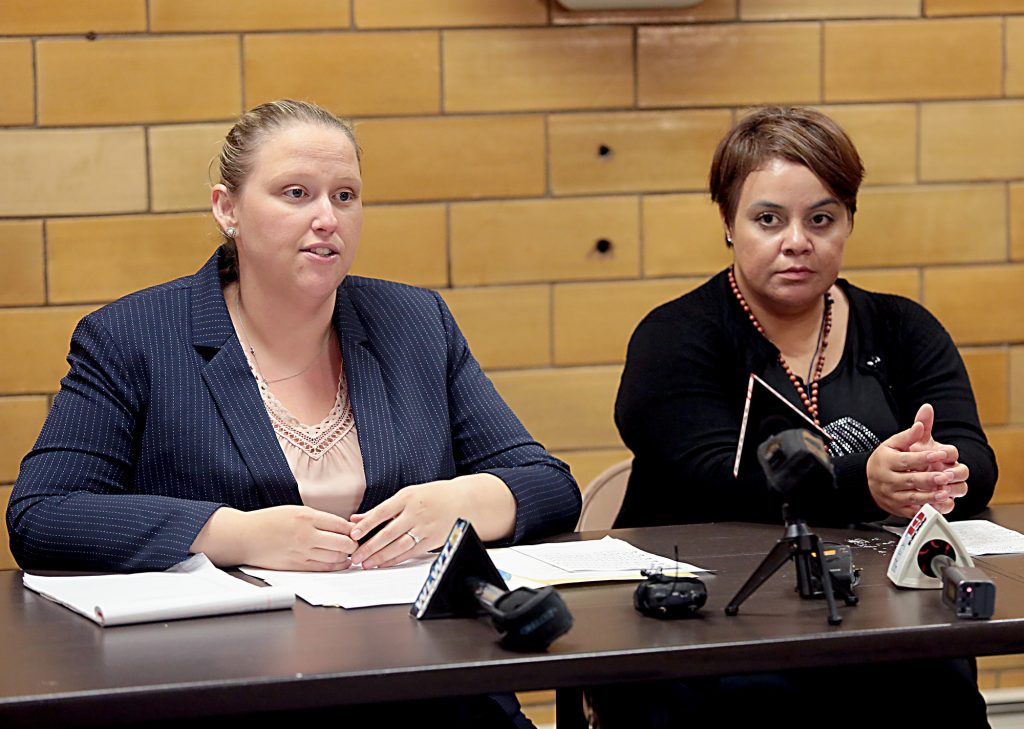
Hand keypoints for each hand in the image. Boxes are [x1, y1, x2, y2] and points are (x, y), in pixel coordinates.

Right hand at [191, 505, 357, 570]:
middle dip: (354, 544)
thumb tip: (342, 527)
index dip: (353, 529)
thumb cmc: (269, 521)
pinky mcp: (297, 566)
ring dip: (347, 556)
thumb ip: (318, 518)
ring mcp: (302, 552)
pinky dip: (336, 566)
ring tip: (350, 553)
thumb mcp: (295, 511)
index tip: (357, 531)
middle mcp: (306, 535)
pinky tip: (341, 563)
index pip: (341, 525)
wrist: (245, 537)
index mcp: (306, 517)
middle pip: (343, 543)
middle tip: (357, 543)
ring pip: (336, 558)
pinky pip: (323, 568)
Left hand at [349, 474, 515, 568]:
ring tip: (366, 563)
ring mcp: (425, 527)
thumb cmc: (433, 496)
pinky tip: (384, 563)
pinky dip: (396, 559)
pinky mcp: (432, 540)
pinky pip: (411, 552)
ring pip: (399, 545)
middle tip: (355, 556)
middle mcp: (416, 512)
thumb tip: (356, 519)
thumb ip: (382, 509)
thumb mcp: (407, 495)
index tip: (353, 535)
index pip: (382, 512)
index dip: (367, 525)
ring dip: (381, 556)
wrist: (463, 500)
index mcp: (407, 497)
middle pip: (389, 533)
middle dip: (370, 547)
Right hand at [866, 404, 968, 517]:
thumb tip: (920, 424)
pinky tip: (937, 506)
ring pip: (911, 497)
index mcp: (886, 461)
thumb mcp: (893, 444)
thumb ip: (909, 435)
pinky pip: (911, 511)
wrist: (866, 480)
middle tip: (945, 477)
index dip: (924, 457)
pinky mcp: (896, 508)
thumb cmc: (885, 459)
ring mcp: (891, 495)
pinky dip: (925, 509)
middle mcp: (887, 479)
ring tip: (944, 493)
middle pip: (909, 480)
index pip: (906, 460)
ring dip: (929, 496)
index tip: (941, 454)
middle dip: (928, 479)